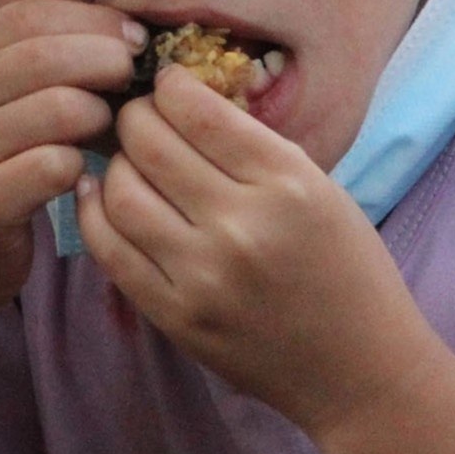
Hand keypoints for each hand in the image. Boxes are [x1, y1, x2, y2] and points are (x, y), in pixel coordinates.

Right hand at [0, 0, 141, 320]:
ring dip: (100, 118)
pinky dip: (82, 168)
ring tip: (103, 132)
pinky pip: (57, 165)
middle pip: (49, 56)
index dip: (94, 20)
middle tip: (135, 82)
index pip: (30, 13)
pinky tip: (80, 176)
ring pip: (61, 108)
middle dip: (108, 62)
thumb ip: (45, 60)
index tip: (137, 38)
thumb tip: (130, 32)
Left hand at [79, 67, 436, 440]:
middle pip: (152, 144)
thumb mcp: (324, 192)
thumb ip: (258, 150)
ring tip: (126, 160)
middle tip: (137, 116)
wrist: (360, 370)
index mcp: (290, 184)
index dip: (170, 86)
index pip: (201, 112)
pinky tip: (98, 196)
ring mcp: (204, 276)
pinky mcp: (177, 317)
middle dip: (135, 117)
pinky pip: (111, 251)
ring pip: (121, 193)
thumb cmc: (350, 272)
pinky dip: (95, 213)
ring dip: (115, 165)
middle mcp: (243, 225)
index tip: (167, 84)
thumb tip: (186, 106)